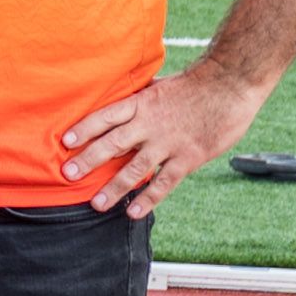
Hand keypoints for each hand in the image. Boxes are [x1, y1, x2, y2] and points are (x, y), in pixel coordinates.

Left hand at [57, 61, 270, 216]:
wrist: (231, 84)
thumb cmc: (197, 84)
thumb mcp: (162, 85)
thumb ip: (142, 98)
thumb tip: (122, 99)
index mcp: (142, 103)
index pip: (106, 116)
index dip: (85, 128)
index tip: (65, 141)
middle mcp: (150, 124)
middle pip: (113, 144)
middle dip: (89, 160)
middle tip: (68, 174)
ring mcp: (168, 142)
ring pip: (135, 168)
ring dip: (114, 187)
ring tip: (97, 204)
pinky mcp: (188, 157)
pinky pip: (164, 182)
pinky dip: (148, 199)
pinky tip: (133, 212)